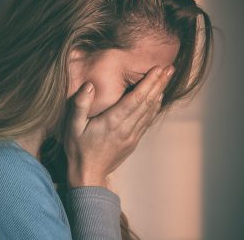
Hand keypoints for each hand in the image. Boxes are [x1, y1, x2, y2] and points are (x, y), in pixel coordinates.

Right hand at [63, 65, 174, 187]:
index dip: (149, 83)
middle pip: (147, 102)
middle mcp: (126, 127)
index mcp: (113, 121)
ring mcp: (132, 135)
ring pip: (150, 111)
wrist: (88, 174)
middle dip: (159, 83)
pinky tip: (158, 100)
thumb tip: (89, 85)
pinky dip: (154, 108)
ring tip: (167, 79)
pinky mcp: (133, 141)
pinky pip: (147, 121)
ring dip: (160, 93)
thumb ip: (80, 104)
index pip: (136, 98)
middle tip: (170, 68)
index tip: (158, 69)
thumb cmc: (78, 149)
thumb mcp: (73, 126)